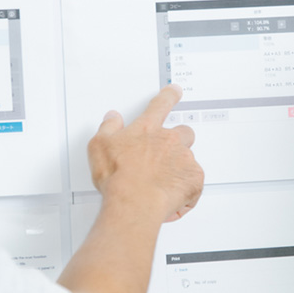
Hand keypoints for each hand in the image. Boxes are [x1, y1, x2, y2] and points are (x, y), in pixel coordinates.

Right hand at [88, 85, 202, 222]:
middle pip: (184, 132)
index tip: (174, 91)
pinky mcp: (193, 179)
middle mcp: (169, 140)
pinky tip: (170, 196)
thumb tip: (112, 118)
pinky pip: (194, 182)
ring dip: (180, 167)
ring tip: (163, 182)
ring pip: (189, 158)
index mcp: (147, 129)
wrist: (134, 201)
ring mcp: (183, 159)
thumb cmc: (118, 177)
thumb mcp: (99, 146)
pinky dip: (186, 190)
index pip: (160, 104)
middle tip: (166, 155)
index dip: (168, 96)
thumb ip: (108, 127)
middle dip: (178, 140)